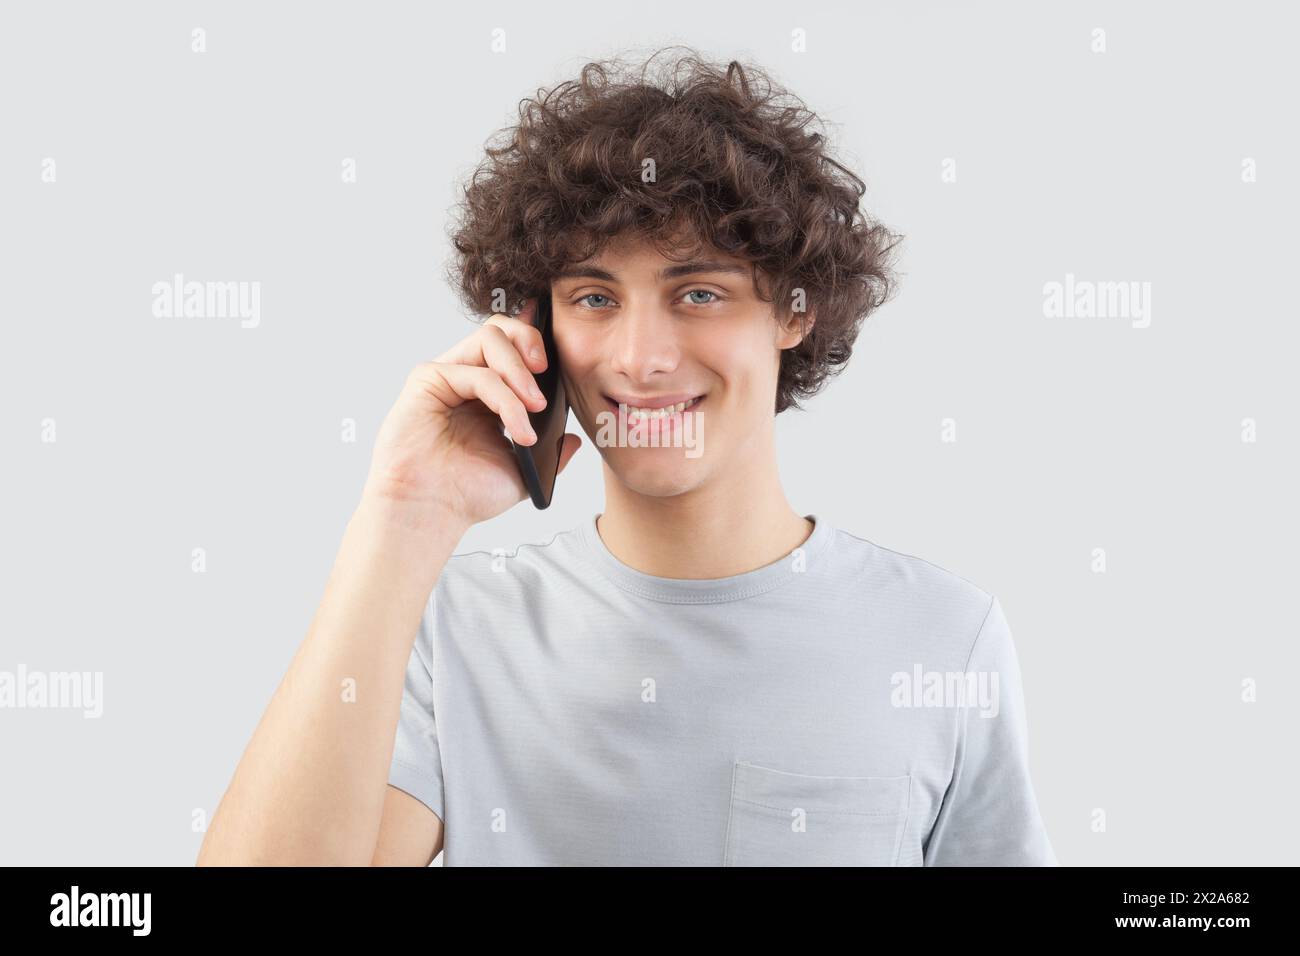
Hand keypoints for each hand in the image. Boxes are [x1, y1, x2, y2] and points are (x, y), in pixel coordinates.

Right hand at [361, 298, 581, 526]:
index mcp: (487, 393)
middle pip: (500, 328)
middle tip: (547, 370)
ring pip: (489, 339)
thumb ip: (550, 453)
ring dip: (520, 370)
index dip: (538, 343)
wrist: (432, 513)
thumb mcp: (523, 472)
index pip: (513, 347)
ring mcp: (446, 376)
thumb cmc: (467, 494)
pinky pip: (477, 374)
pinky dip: (506, 400)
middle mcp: (466, 377)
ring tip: (536, 407)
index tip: (560, 365)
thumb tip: (574, 440)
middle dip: (530, 340)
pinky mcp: (427, 381)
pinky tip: (520, 431)